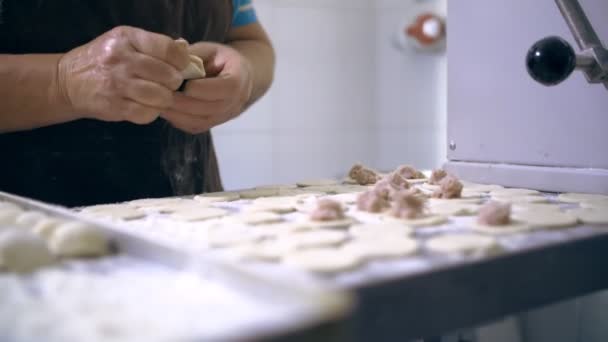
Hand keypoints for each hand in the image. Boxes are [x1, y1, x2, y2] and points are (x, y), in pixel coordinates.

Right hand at [57, 26, 189, 123]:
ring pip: (161, 96)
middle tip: (168, 84)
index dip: (181, 61)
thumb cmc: (105, 60)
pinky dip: (152, 112)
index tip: (180, 66)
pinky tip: (146, 106)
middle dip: (174, 82)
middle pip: (168, 75)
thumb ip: (154, 46)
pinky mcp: (115, 106)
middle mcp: (122, 60)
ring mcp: (117, 84)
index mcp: (128, 38)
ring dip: (165, 99)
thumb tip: (185, 54)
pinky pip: (147, 114)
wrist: (68, 81)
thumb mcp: (126, 42)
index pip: (168, 49)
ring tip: (158, 95)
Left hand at [161, 42, 253, 133]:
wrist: (235, 76)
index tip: (179, 82)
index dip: (203, 88)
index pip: (227, 87)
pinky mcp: (214, 124)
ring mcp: (227, 115)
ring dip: (179, 114)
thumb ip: (193, 55)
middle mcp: (238, 101)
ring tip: (159, 103)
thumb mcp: (208, 50)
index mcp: (241, 77)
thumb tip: (172, 56)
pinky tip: (165, 110)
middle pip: (213, 108)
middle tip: (162, 95)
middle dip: (186, 103)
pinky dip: (179, 120)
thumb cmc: (219, 59)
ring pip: (204, 121)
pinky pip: (197, 127)